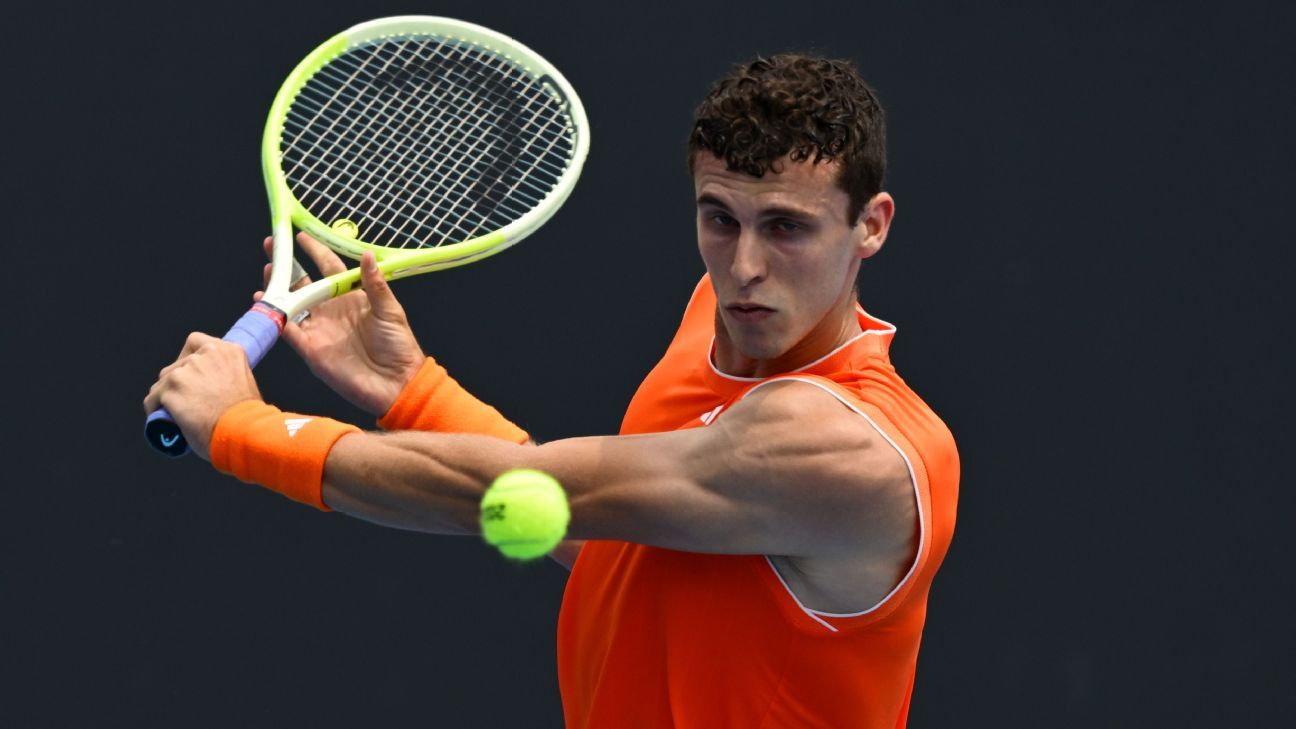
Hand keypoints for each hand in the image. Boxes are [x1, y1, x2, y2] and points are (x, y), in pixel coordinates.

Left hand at [143, 333, 262, 460]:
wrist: (242, 432)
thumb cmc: (247, 417)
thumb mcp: (244, 383)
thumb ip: (227, 374)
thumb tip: (211, 385)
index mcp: (227, 351)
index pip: (196, 342)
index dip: (189, 358)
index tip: (192, 373)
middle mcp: (205, 356)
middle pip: (178, 364)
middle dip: (180, 381)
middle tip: (188, 401)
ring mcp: (185, 372)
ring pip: (162, 382)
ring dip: (166, 394)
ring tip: (175, 412)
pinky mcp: (170, 390)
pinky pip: (152, 399)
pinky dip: (154, 408)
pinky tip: (161, 417)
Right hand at [255, 233, 424, 415]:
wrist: (396, 383)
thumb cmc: (398, 346)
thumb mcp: (389, 310)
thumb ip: (374, 284)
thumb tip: (367, 254)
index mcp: (351, 297)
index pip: (328, 268)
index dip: (315, 251)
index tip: (300, 235)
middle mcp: (331, 311)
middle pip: (303, 283)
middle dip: (285, 265)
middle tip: (270, 247)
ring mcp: (319, 329)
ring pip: (291, 304)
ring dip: (277, 288)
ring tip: (267, 270)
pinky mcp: (311, 350)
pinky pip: (288, 331)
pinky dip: (276, 318)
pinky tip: (264, 302)